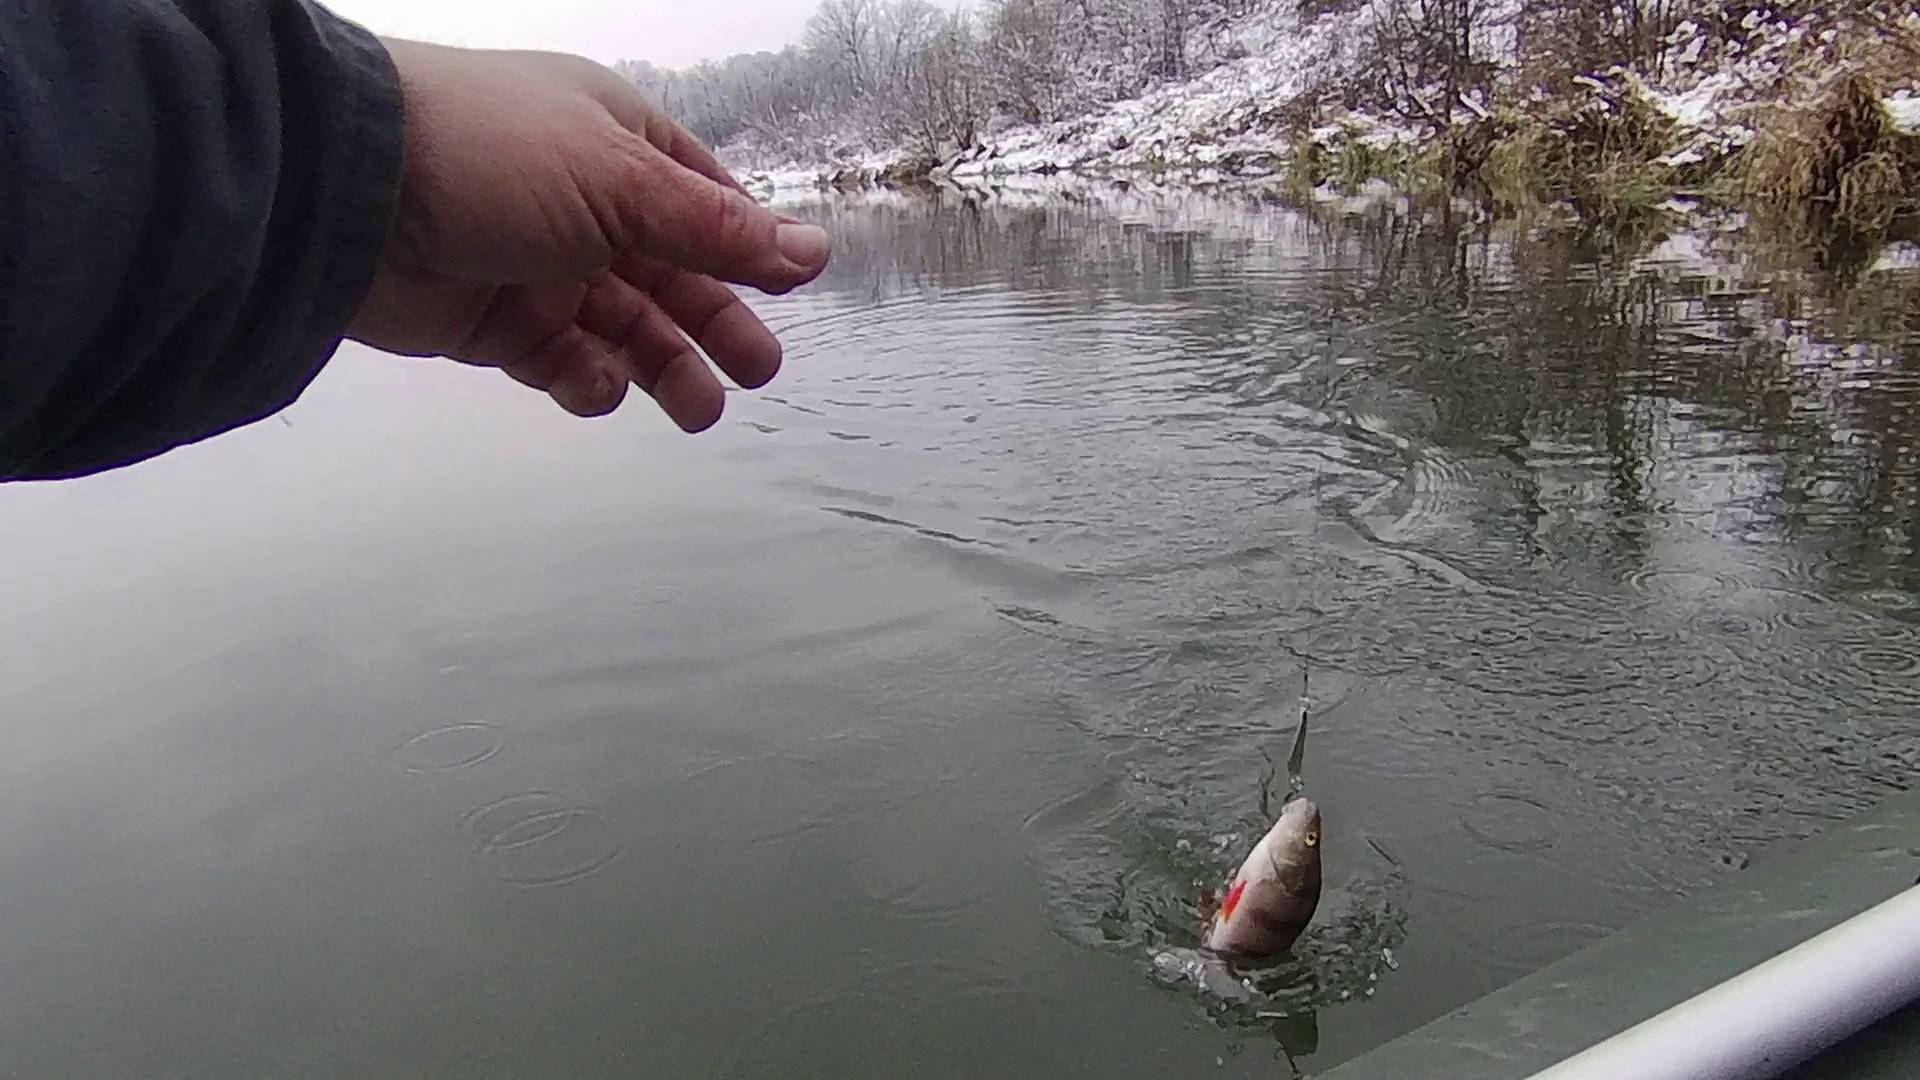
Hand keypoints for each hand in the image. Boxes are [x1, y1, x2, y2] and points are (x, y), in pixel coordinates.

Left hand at [346, 39, 829, 430]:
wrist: (347, 190)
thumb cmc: (493, 155)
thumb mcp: (624, 185)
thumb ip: (718, 230)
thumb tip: (812, 250)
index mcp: (617, 143)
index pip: (701, 200)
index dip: (745, 248)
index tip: (787, 291)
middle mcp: (581, 201)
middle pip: (671, 273)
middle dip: (715, 323)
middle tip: (756, 370)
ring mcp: (537, 263)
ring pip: (622, 327)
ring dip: (663, 366)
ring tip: (701, 409)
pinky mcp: (493, 321)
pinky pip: (560, 360)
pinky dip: (586, 380)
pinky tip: (595, 385)